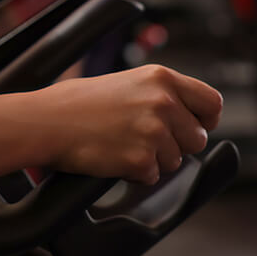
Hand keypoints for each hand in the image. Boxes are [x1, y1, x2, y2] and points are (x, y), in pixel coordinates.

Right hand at [18, 65, 222, 183]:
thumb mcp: (126, 83)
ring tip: (120, 144)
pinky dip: (134, 173)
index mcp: (161, 78)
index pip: (212, 102)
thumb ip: (160, 95)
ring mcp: (154, 131)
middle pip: (197, 138)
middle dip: (175, 145)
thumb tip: (185, 116)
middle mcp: (163, 102)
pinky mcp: (141, 159)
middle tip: (142, 139)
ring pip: (175, 161)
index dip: (205, 120)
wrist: (44, 121)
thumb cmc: (75, 103)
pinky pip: (151, 176)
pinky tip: (112, 156)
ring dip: (152, 160)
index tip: (193, 127)